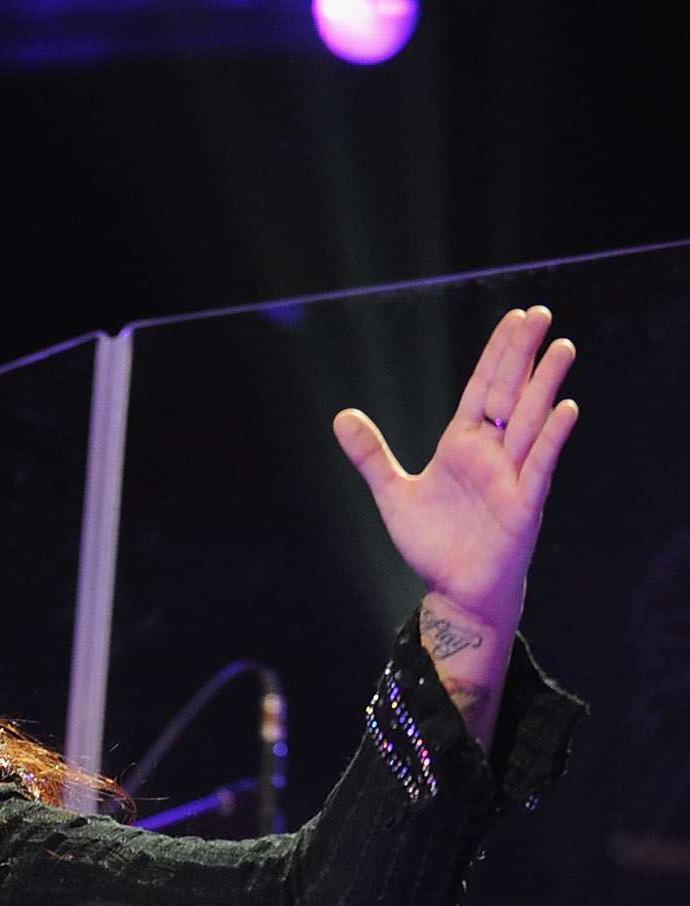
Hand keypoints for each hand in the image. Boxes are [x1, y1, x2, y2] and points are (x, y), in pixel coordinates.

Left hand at [334, 307, 576, 740]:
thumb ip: (371, 457)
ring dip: (545, 386)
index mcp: (462, 444)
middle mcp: (491, 453)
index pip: (482, 387)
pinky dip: (550, 439)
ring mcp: (510, 477)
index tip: (515, 318)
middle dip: (523, 355)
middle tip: (540, 314)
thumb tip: (341, 417)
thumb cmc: (433, 543)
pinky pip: (539, 467)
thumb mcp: (394, 495)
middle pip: (508, 394)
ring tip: (561, 348)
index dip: (497, 353)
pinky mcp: (523, 505)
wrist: (454, 591)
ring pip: (529, 422)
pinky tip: (565, 410)